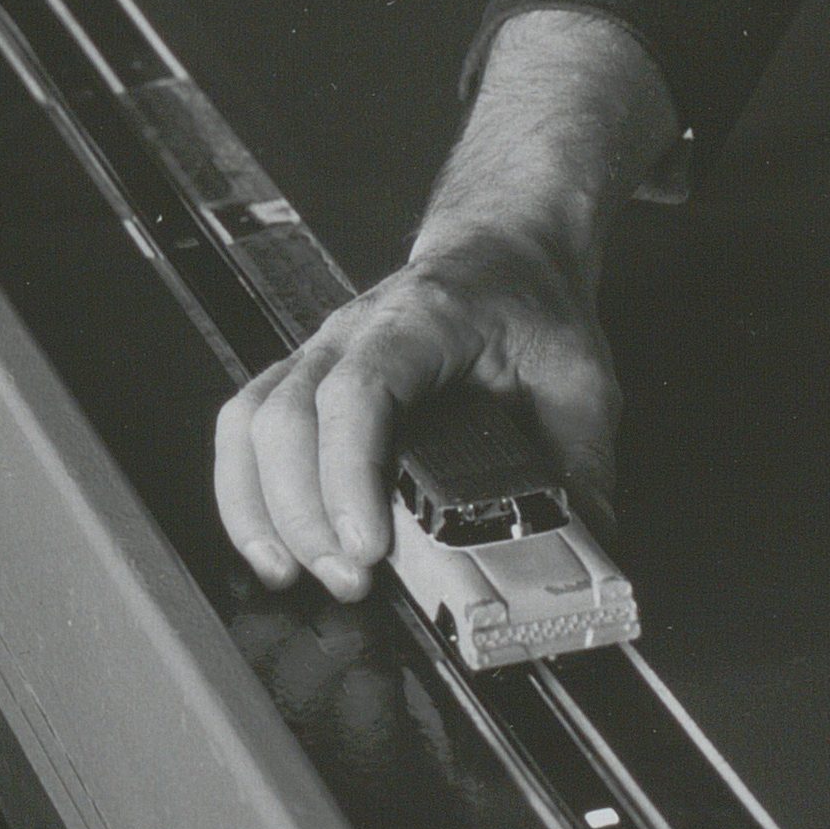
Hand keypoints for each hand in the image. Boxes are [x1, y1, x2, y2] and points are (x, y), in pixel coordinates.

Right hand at [211, 221, 620, 601]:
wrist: (504, 250)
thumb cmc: (530, 303)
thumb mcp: (580, 376)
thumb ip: (582, 460)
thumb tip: (585, 540)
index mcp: (423, 320)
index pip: (360, 391)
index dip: (350, 473)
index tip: (369, 544)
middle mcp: (352, 331)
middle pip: (286, 417)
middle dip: (304, 513)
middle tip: (351, 578)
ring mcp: (319, 353)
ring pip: (249, 426)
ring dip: (260, 510)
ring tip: (295, 574)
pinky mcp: (304, 381)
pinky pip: (245, 434)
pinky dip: (244, 494)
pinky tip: (271, 546)